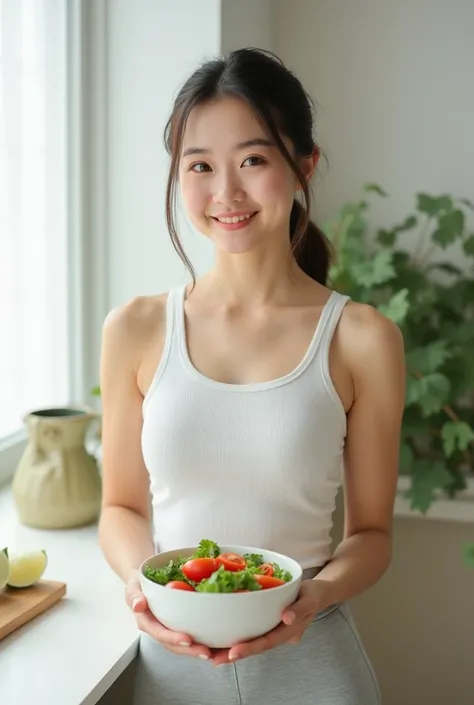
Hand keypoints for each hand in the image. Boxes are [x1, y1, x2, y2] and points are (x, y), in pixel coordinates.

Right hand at [125, 569, 211, 659]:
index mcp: (147, 623)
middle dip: (190, 650)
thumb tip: (138, 606)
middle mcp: (159, 629)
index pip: (160, 633)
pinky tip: (215, 644)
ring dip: (197, 650)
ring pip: (183, 645)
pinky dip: (201, 641)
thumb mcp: (133, 587)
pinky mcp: (177, 626)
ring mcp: (169, 629)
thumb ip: (134, 596)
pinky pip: (189, 636)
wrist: (142, 583)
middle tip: (206, 652)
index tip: (187, 640)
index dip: (173, 638)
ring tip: (214, 653)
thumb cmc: (138, 585)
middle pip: (174, 645)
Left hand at [211, 579, 327, 665]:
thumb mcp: (310, 597)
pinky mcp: (268, 625)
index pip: (268, 641)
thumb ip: (300, 608)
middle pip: (256, 646)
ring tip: (212, 655)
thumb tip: (287, 617)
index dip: (250, 647)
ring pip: (253, 642)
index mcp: (290, 631)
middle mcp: (280, 636)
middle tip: (214, 659)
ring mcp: (274, 632)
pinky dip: (238, 638)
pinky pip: (252, 633)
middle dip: (235, 654)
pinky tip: (221, 641)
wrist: (318, 595)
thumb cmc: (313, 594)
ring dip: (233, 650)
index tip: (233, 652)